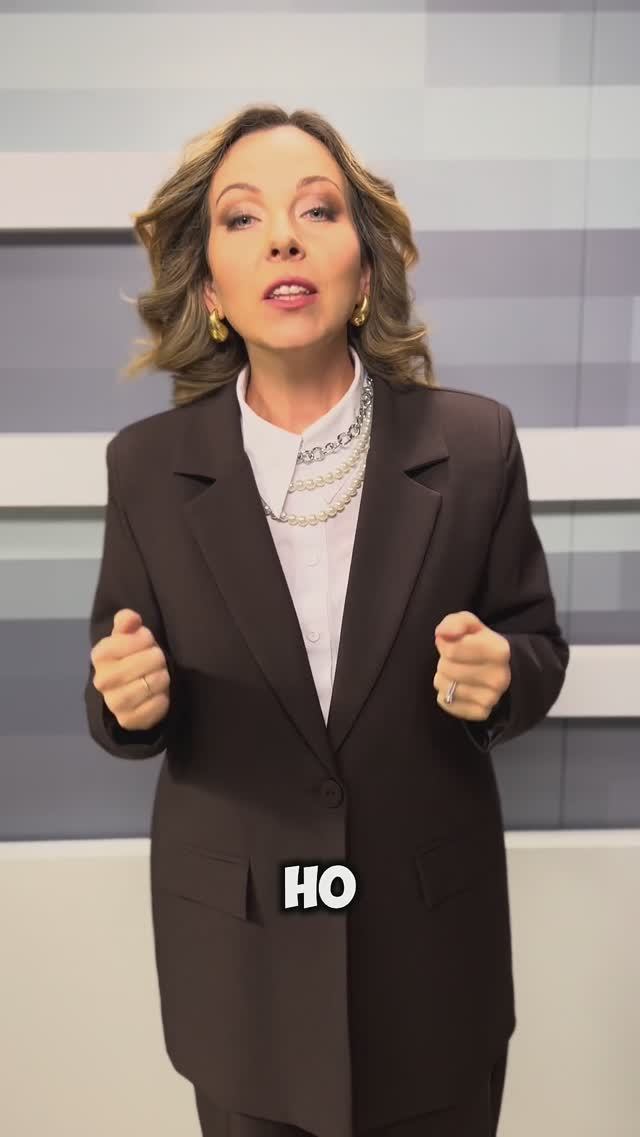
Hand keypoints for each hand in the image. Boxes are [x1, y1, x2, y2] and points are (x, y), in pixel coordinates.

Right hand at [91, 608, 170, 731]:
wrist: (128, 690)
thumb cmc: (130, 656)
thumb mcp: (128, 636)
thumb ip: (127, 622)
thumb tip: (131, 618)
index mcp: (100, 655)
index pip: (133, 639)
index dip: (146, 638)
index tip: (147, 642)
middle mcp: (102, 680)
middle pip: (148, 661)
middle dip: (158, 658)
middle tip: (156, 660)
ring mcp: (113, 703)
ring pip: (153, 683)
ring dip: (162, 678)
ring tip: (158, 675)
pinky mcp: (128, 720)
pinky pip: (156, 706)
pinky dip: (162, 698)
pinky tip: (157, 694)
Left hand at [433, 611, 510, 721]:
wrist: (498, 669)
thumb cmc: (478, 643)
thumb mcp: (469, 624)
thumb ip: (455, 622)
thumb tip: (442, 634)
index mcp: (499, 651)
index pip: (451, 651)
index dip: (444, 644)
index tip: (451, 643)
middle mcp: (499, 677)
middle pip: (446, 669)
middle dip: (444, 661)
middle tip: (455, 660)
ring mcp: (492, 698)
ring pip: (444, 687)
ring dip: (443, 678)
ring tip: (455, 673)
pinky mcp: (481, 713)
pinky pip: (446, 703)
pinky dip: (445, 695)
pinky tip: (457, 688)